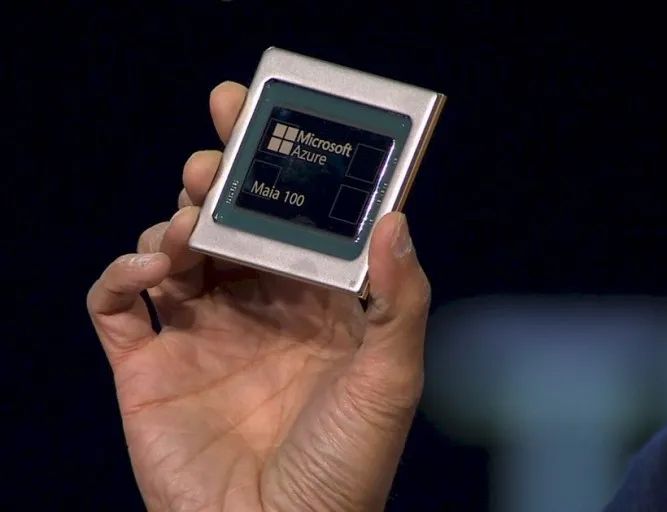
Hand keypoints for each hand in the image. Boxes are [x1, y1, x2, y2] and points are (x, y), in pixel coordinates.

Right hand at [86, 82, 430, 511]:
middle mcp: (256, 309)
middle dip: (219, 178)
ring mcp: (200, 334)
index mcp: (314, 303)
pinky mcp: (148, 366)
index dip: (283, 171)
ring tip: (187, 225)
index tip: (273, 119)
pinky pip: (117, 302)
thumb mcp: (391, 377)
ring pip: (172, 249)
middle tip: (216, 152)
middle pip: (228, 222)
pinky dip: (120, 272)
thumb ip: (400, 297)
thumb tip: (397, 216)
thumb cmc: (346, 464)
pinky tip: (150, 267)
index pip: (294, 219)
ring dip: (174, 221)